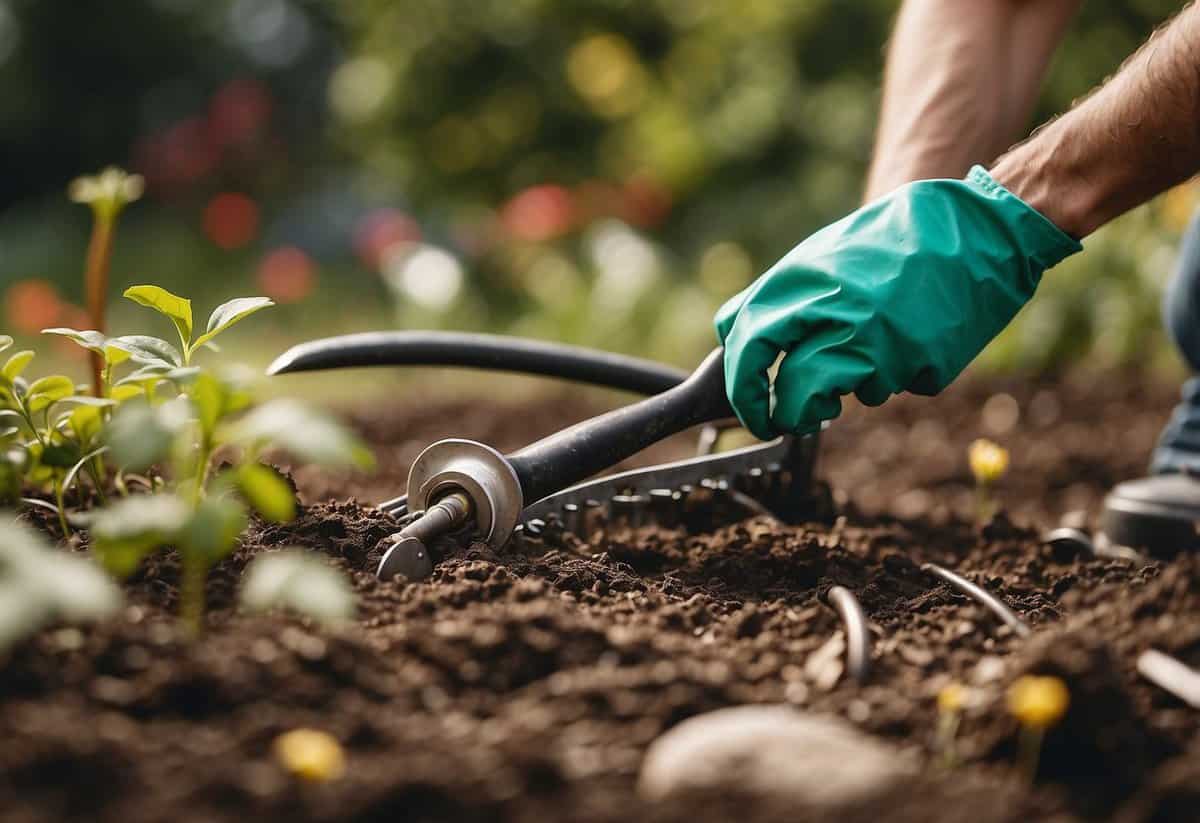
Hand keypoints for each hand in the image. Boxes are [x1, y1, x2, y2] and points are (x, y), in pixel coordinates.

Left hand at [715, 166, 1080, 439]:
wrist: (979, 228)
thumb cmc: (892, 241)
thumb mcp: (822, 256)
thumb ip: (779, 298)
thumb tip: (735, 339)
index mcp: (805, 284)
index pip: (748, 347)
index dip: (742, 388)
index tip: (749, 405)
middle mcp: (839, 317)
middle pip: (791, 393)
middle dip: (783, 416)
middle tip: (783, 421)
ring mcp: (884, 346)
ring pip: (846, 397)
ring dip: (852, 384)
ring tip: (877, 341)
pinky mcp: (923, 366)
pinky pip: (896, 386)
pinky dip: (898, 371)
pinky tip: (915, 334)